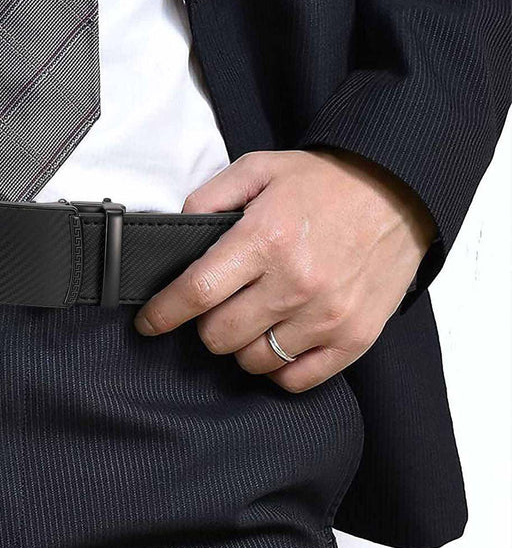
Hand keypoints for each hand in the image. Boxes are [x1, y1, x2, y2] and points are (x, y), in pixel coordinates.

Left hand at [134, 149, 435, 391]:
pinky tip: (275, 343)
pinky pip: (297, 379)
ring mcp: (327, 316)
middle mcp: (295, 283)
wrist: (399, 191)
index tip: (148, 323)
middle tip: (215, 307)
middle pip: (220, 335)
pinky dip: (278, 368)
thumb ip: (208, 198)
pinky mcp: (355, 338)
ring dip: (240, 345)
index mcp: (266, 239)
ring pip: (253, 361)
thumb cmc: (324, 182)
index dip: (163, 314)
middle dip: (204, 325)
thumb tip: (177, 233)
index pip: (197, 292)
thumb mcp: (258, 168)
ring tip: (249, 320)